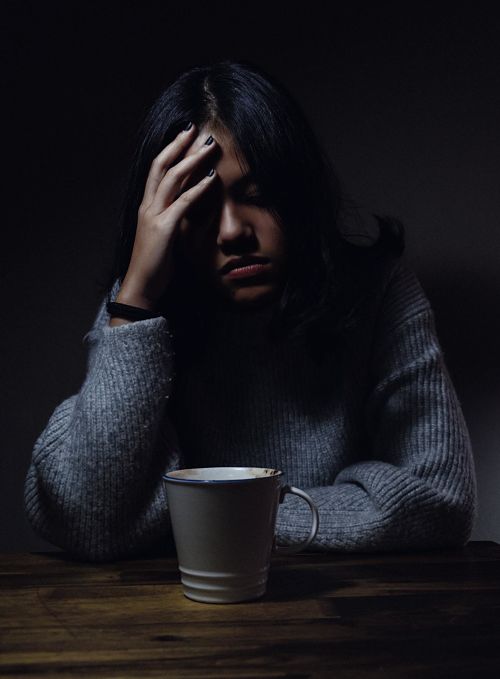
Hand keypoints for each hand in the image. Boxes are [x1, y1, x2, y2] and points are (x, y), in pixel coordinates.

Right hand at [115, 124, 217, 310]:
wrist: (142, 286)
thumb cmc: (154, 264)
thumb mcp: (164, 236)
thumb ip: (173, 218)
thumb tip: (191, 209)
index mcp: (146, 206)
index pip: (157, 170)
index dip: (170, 150)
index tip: (184, 135)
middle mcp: (147, 206)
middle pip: (161, 166)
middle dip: (178, 145)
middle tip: (195, 129)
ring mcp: (154, 216)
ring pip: (171, 178)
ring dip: (191, 160)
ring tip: (208, 147)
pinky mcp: (164, 228)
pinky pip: (183, 202)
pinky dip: (198, 188)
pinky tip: (211, 178)